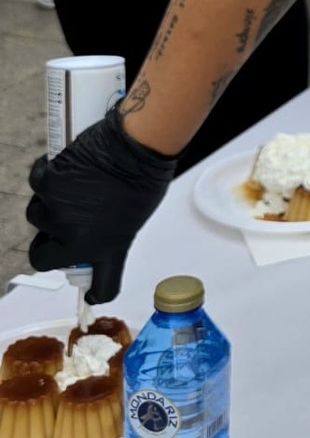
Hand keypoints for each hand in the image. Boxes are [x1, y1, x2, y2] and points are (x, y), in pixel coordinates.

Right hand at [27, 111, 179, 303]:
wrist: (138, 146)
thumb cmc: (144, 174)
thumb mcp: (133, 216)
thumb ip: (110, 232)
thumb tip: (93, 232)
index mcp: (110, 249)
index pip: (101, 286)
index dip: (92, 288)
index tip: (90, 291)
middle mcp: (78, 240)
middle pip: (42, 256)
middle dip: (48, 242)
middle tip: (64, 223)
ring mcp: (59, 214)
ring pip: (37, 216)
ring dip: (49, 204)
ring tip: (73, 186)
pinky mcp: (47, 187)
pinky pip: (37, 184)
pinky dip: (46, 174)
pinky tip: (64, 166)